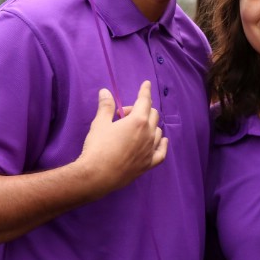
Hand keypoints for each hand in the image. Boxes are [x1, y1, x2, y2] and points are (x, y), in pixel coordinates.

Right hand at [78, 81, 166, 197]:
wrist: (97, 175)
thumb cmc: (98, 147)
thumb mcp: (100, 123)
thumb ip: (106, 107)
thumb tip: (105, 92)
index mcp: (138, 121)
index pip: (144, 101)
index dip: (145, 91)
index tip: (146, 84)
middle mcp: (148, 134)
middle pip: (153, 115)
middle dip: (141, 110)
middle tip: (122, 116)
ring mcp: (150, 150)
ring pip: (158, 132)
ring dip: (150, 125)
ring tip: (135, 128)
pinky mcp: (148, 164)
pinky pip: (161, 152)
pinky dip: (162, 144)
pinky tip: (161, 141)